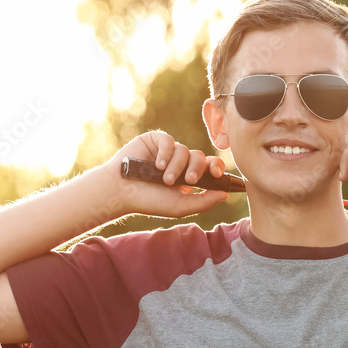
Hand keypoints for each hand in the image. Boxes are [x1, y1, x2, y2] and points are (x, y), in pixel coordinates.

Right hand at [106, 131, 229, 217]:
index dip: (217, 167)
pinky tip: (158, 165)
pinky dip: (166, 152)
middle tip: (189, 181)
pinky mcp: (155, 140)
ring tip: (165, 179)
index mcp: (188, 177)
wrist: (121, 191)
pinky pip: (169, 140)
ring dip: (177, 166)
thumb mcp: (180, 206)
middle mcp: (179, 162)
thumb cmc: (149, 202)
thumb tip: (226, 194)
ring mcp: (167, 151)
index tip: (218, 174)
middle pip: (199, 157)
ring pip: (184, 150)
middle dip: (197, 169)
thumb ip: (204, 201)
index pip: (209, 167)